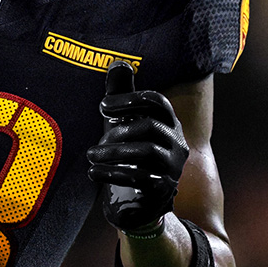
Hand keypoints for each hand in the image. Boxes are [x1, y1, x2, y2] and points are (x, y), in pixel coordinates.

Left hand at [86, 61, 188, 230]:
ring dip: (111, 151)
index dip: (129, 99)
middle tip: (99, 138)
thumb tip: (119, 63)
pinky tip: (92, 172)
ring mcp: (173, 168)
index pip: (157, 101)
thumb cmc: (128, 153)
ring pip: (146, 151)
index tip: (102, 106)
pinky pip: (140, 178)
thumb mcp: (121, 123)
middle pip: (150, 126)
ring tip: (91, 155)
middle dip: (118, 130)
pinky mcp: (163, 191)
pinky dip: (111, 173)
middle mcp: (176, 143)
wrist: (138, 203)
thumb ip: (120, 95)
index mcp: (167, 122)